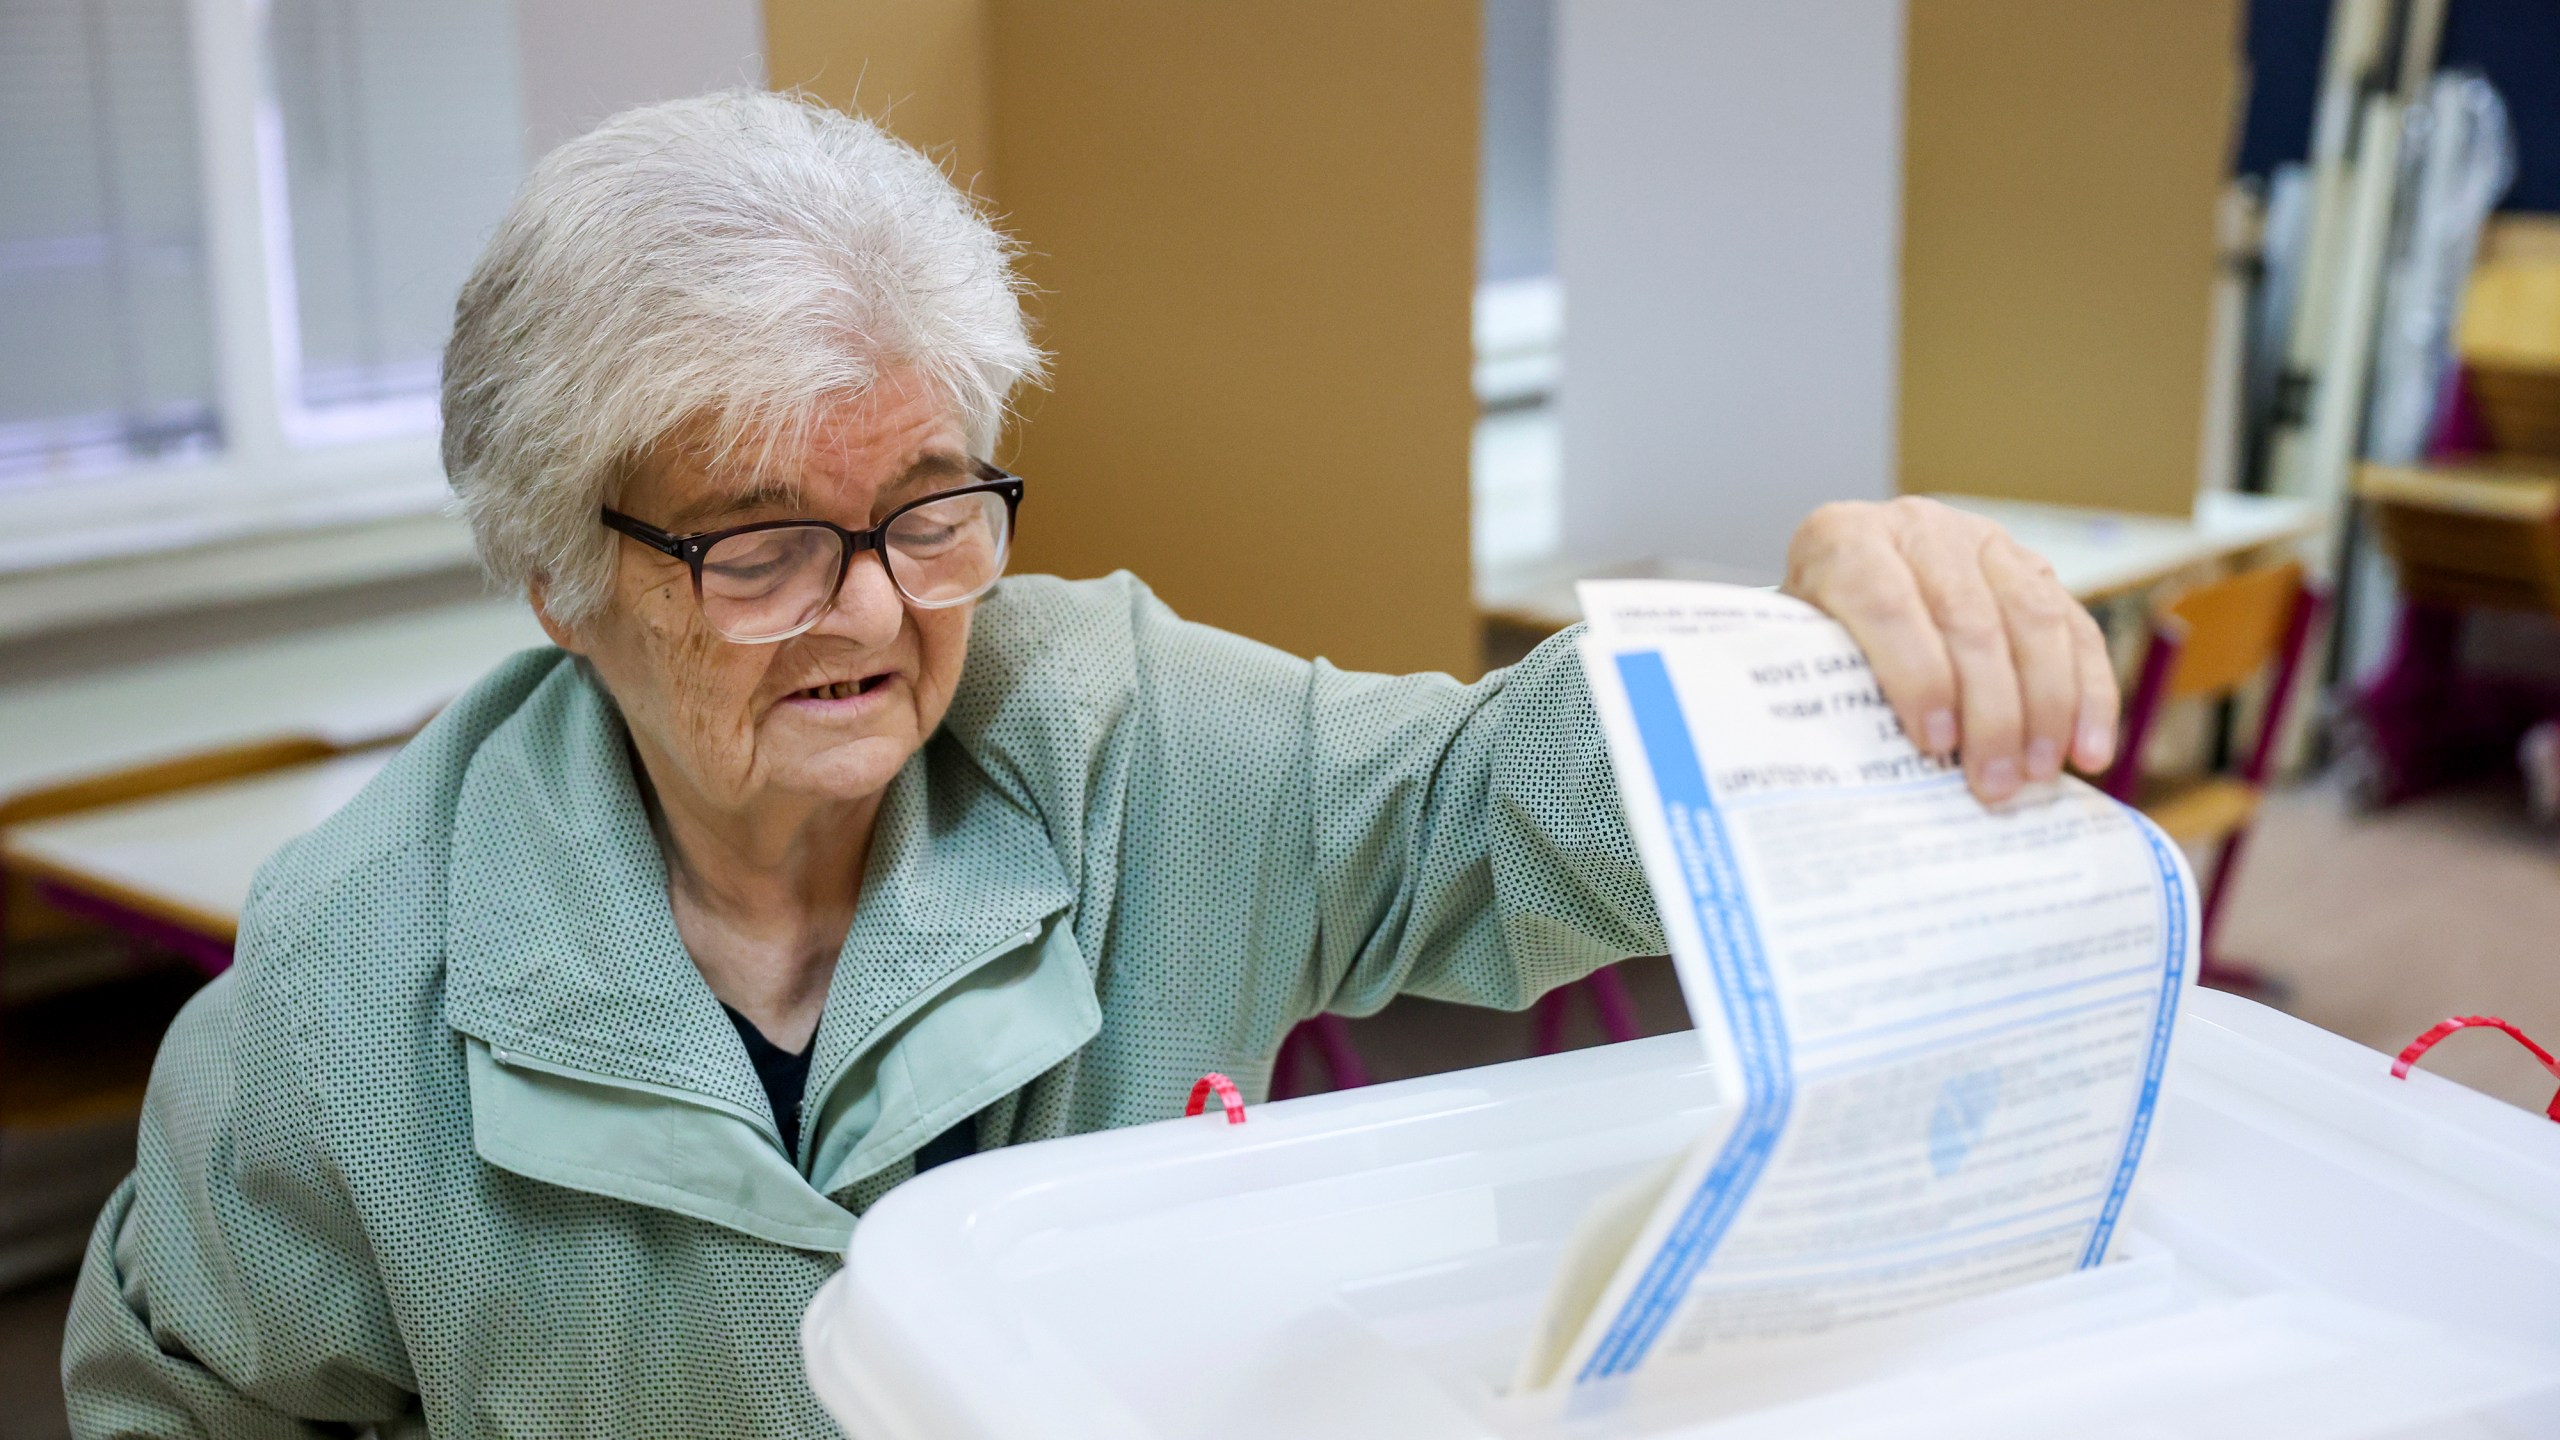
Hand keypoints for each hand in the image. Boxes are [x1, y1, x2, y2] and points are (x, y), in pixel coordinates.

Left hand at [1782, 497, 2116, 803]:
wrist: (1845, 590)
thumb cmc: (1816, 640)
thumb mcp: (1800, 654)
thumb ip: (1825, 687)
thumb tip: (1862, 769)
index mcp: (1844, 541)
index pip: (1886, 603)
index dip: (1915, 675)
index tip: (1934, 742)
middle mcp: (1918, 529)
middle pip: (1969, 618)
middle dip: (1989, 710)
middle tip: (1994, 783)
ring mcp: (1984, 543)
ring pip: (2034, 619)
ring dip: (2046, 707)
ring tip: (2039, 774)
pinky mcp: (2035, 570)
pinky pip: (2078, 631)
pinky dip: (2090, 694)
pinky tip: (2090, 750)